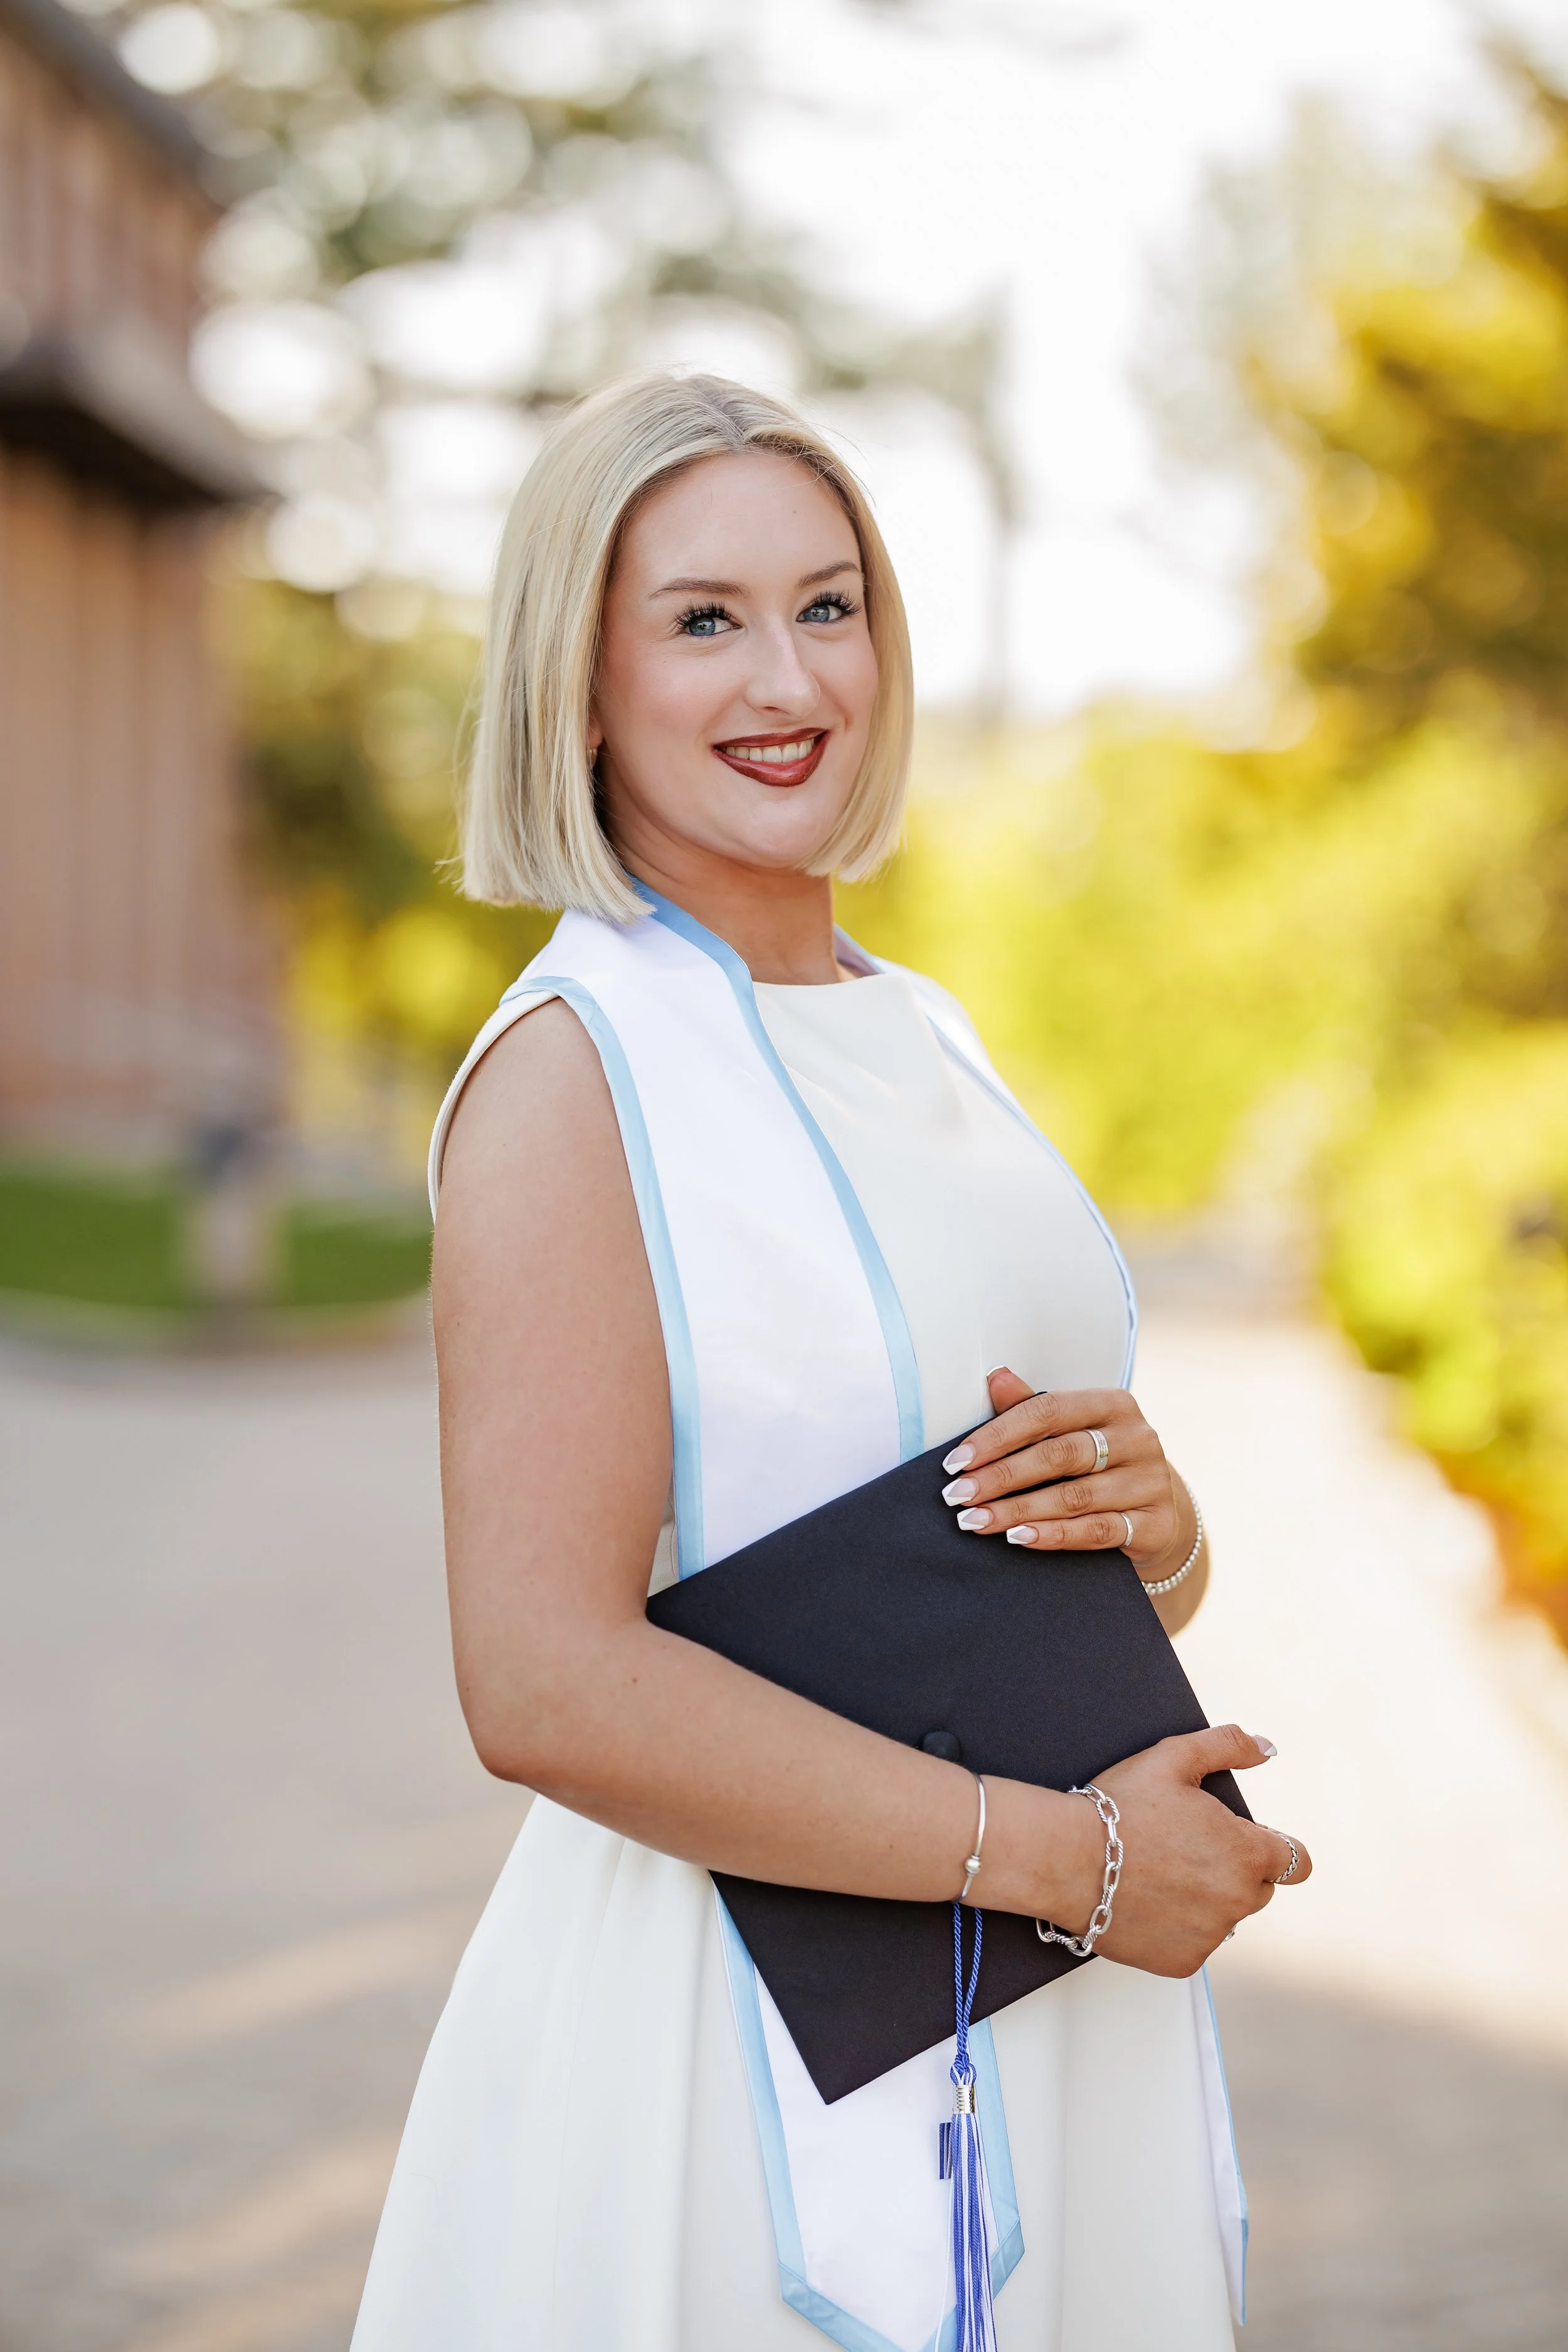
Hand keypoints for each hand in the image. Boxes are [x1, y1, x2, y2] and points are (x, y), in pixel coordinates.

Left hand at [940, 1368, 1193, 1579]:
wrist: (1155, 1508)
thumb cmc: (1099, 1462)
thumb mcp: (1069, 1430)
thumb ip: (1031, 1408)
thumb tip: (995, 1377)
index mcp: (1113, 1403)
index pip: (1047, 1411)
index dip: (998, 1435)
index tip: (956, 1461)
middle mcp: (1138, 1438)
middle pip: (1059, 1455)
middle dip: (1002, 1476)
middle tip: (958, 1496)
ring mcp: (1150, 1482)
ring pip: (1075, 1497)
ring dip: (1019, 1511)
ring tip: (976, 1521)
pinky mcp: (1156, 1523)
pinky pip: (1098, 1531)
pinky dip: (1054, 1536)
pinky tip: (1018, 1538)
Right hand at [1050, 1726, 1311, 1975]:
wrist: (1066, 1860)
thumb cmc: (1118, 1810)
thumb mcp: (1173, 1758)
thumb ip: (1227, 1746)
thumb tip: (1265, 1748)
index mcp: (1246, 1853)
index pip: (1295, 1861)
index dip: (1271, 1847)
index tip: (1245, 1842)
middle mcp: (1237, 1900)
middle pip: (1259, 1889)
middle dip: (1233, 1870)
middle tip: (1184, 1851)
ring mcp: (1210, 1936)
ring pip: (1224, 1917)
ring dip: (1205, 1900)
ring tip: (1159, 1875)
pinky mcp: (1182, 1962)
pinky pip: (1195, 1944)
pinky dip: (1178, 1928)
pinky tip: (1148, 1903)